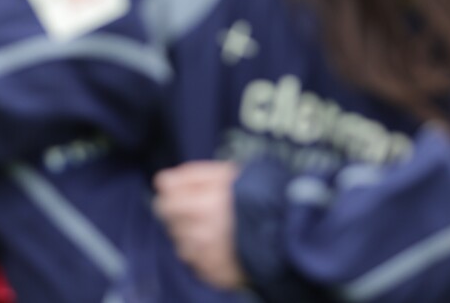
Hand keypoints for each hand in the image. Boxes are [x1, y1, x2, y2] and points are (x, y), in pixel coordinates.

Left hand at [154, 162, 245, 289]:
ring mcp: (209, 259)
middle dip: (184, 216)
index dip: (173, 198)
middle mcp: (202, 236)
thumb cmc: (257, 195)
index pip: (164, 205)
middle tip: (206, 210)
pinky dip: (207, 257)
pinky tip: (225, 246)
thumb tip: (161, 182)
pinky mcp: (217, 276)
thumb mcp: (225, 174)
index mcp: (202, 208)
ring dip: (194, 238)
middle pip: (173, 225)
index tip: (183, 196)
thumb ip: (189, 176)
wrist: (288, 229)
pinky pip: (200, 266)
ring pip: (184, 248)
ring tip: (218, 230)